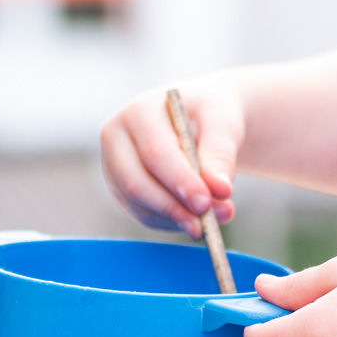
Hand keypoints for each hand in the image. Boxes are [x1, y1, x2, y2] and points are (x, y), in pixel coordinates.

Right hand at [99, 84, 243, 234]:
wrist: (201, 121)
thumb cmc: (210, 117)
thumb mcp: (223, 123)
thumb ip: (221, 154)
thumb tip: (220, 189)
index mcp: (140, 111)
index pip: (155, 152)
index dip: (180, 181)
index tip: (205, 203)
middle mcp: (118, 137)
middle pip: (136, 182)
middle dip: (173, 207)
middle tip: (206, 224)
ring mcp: (114, 165)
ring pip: (137, 204)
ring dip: (174, 218)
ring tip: (210, 222)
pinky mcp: (120, 189)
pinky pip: (142, 214)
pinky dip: (170, 222)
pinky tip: (194, 219)